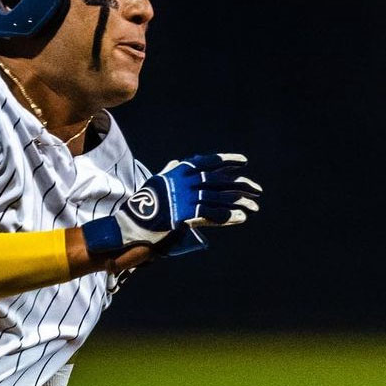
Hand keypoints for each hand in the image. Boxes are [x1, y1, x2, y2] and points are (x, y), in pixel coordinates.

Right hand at [82, 153, 261, 254]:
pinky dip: (227, 216)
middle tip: (257, 189)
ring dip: (239, 201)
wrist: (128, 225)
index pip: (206, 161)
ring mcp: (184, 199)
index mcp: (177, 172)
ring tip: (254, 206)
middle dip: (240, 184)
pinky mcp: (184, 215)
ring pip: (219, 197)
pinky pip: (211, 214)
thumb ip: (168, 174)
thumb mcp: (154, 184)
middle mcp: (182, 182)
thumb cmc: (141, 207)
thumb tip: (176, 164)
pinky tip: (240, 217)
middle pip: (218, 180)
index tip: (243, 161)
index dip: (226, 160)